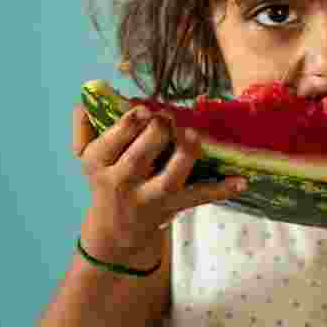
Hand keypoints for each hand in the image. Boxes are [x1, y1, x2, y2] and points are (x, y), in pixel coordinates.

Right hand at [71, 102, 247, 267]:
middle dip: (158, 131)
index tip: (145, 109)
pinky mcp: (173, 206)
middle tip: (169, 118)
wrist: (116, 230)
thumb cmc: (107, 178)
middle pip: (142, 152)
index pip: (114, 137)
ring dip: (186, 153)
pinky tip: (242, 180)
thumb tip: (87, 96)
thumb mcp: (87, 155)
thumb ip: (84, 125)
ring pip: (171, 175)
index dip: (132, 120)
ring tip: (194, 135)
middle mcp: (123, 181)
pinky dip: (222, 189)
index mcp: (99, 162)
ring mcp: (150, 196)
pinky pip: (200, 196)